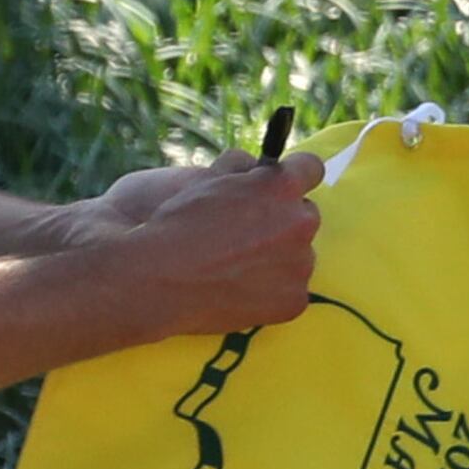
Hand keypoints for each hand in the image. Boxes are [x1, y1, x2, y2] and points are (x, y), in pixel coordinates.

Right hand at [117, 152, 321, 336]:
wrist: (158, 277)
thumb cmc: (176, 223)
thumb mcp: (209, 179)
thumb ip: (243, 173)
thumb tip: (257, 172)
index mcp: (281, 186)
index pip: (310, 168)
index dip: (291, 177)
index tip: (277, 188)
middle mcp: (300, 221)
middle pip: (306, 215)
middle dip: (282, 220)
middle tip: (245, 234)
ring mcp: (300, 264)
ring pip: (299, 255)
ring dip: (277, 256)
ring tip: (234, 266)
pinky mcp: (294, 300)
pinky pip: (291, 290)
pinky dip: (270, 291)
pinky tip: (239, 290)